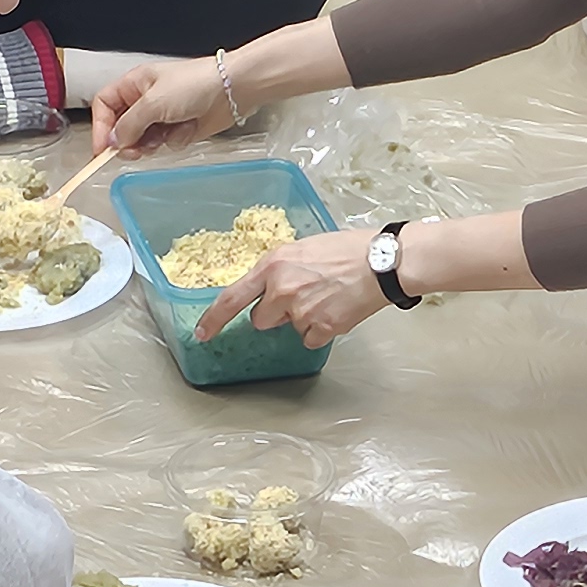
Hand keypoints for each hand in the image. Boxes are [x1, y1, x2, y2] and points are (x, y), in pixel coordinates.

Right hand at [90, 55, 231, 159]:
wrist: (232, 90)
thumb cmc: (194, 85)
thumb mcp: (153, 102)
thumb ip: (129, 124)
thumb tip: (113, 141)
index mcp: (134, 84)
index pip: (104, 105)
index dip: (100, 127)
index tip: (102, 149)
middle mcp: (145, 100)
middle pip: (121, 127)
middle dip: (127, 141)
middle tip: (134, 152)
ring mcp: (162, 116)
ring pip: (142, 140)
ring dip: (151, 143)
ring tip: (165, 135)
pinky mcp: (179, 129)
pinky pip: (165, 144)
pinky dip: (174, 140)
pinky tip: (187, 129)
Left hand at [198, 226, 383, 349]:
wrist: (383, 262)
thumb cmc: (348, 249)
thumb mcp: (303, 247)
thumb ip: (280, 268)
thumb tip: (269, 286)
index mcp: (273, 264)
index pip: (233, 297)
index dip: (214, 318)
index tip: (203, 333)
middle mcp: (281, 289)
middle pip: (261, 319)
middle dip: (275, 313)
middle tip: (302, 295)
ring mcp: (301, 311)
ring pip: (289, 327)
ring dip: (301, 319)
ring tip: (326, 298)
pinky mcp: (321, 327)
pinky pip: (310, 338)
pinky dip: (321, 329)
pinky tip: (336, 310)